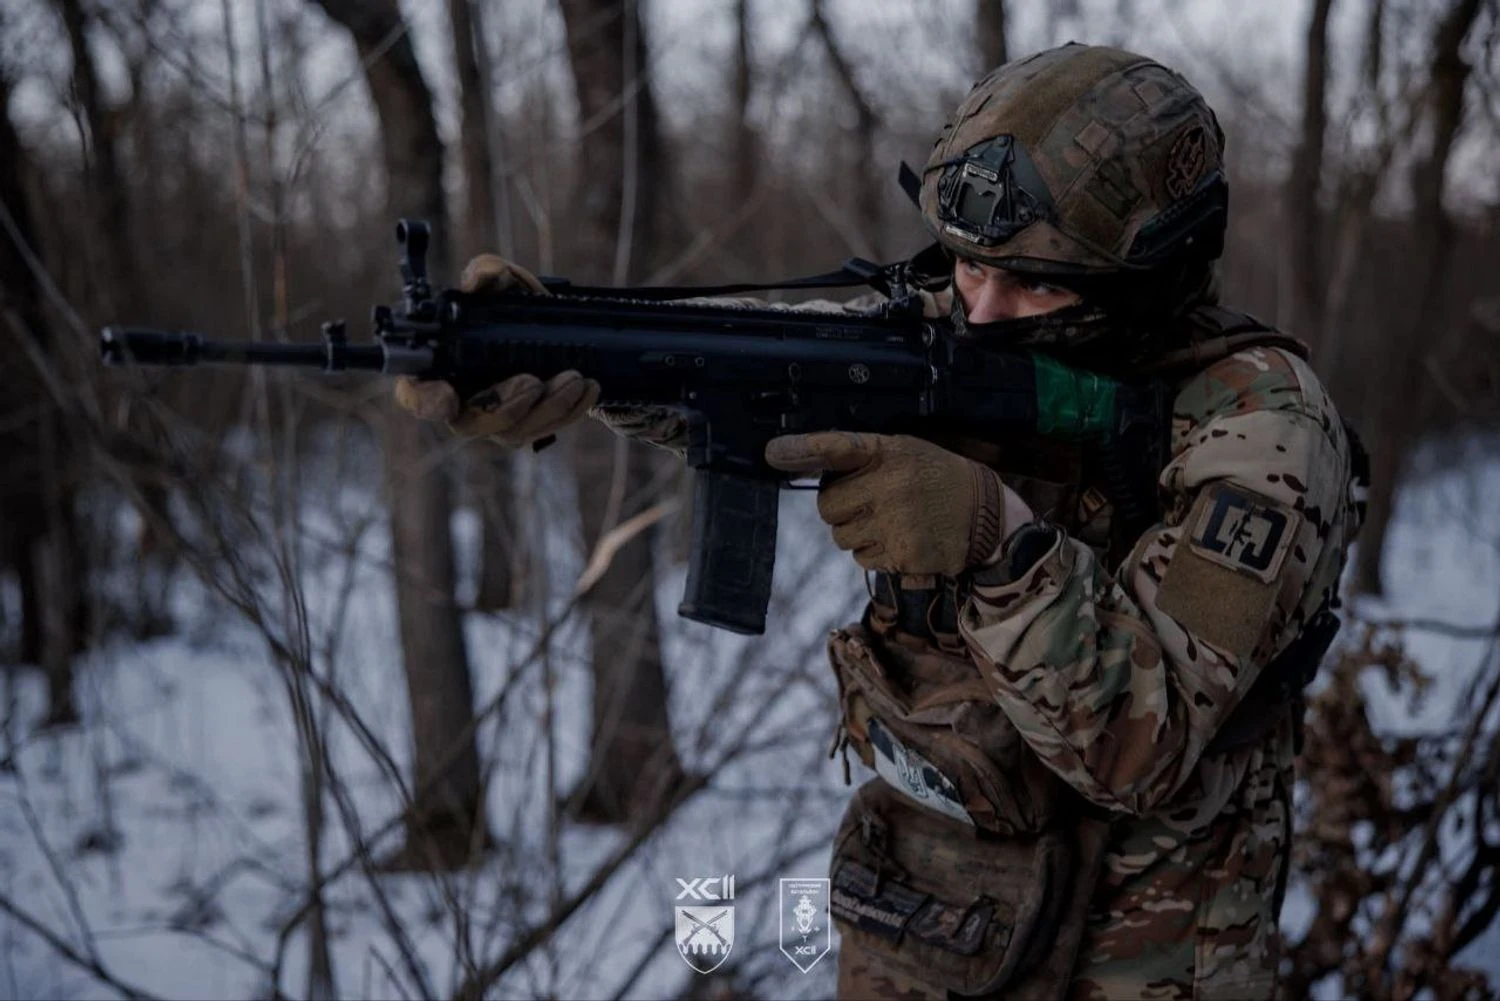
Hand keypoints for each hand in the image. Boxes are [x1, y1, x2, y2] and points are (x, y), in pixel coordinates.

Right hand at [393, 253, 599, 446]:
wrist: (559, 332)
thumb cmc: (517, 307)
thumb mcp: (507, 284)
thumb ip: (489, 274)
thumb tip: (475, 280)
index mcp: (441, 369)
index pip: (416, 394)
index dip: (424, 400)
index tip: (446, 396)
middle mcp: (462, 402)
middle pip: (470, 423)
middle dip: (505, 406)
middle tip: (533, 380)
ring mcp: (496, 421)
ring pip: (513, 432)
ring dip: (547, 408)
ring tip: (573, 377)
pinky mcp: (529, 428)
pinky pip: (546, 430)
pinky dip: (570, 410)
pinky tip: (588, 387)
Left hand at [763, 432, 1008, 575]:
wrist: (988, 515)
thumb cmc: (937, 478)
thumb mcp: (907, 452)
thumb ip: (864, 458)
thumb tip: (806, 465)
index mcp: (889, 452)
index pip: (836, 446)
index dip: (801, 449)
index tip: (773, 452)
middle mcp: (889, 486)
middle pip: (827, 507)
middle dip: (839, 508)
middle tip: (864, 503)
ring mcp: (894, 523)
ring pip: (840, 537)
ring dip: (855, 533)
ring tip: (889, 521)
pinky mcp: (901, 555)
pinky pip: (862, 560)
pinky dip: (874, 553)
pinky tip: (899, 538)